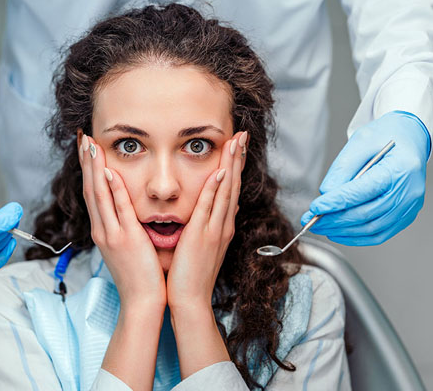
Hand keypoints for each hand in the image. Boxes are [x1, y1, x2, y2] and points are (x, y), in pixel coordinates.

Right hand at [78, 133, 165, 309]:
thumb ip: (124, 227)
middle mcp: (102, 230)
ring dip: (94, 168)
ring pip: (99, 195)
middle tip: (83, 137)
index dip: (88, 169)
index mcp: (103, 231)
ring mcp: (112, 234)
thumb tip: (125, 210)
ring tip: (91, 145)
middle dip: (86, 162)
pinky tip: (108, 172)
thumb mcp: (126, 247)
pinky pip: (118, 210)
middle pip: (90, 189)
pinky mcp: (126, 239)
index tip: (87, 148)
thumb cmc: (139, 275)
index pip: (92, 193)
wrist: (141, 301)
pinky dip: (112, 190)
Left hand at [166, 131, 246, 309]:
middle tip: (242, 134)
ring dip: (231, 165)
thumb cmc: (193, 274)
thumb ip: (216, 225)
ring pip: (226, 191)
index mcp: (222, 226)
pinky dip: (216, 189)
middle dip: (238, 158)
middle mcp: (223, 225)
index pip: (231, 189)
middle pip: (233, 185)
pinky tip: (220, 172)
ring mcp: (215, 229)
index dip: (235, 166)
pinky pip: (210, 207)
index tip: (237, 146)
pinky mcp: (202, 235)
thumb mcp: (208, 246)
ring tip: (236, 142)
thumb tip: (228, 208)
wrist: (190, 299)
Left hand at [301, 111, 429, 245]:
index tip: (315, 207)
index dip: (336, 202)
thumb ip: (342, 169)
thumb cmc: (386, 137)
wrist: (409, 138)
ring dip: (342, 231)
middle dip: (334, 220)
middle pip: (366, 214)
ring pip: (371, 229)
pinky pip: (379, 234)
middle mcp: (409, 192)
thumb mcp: (360, 142)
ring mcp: (410, 207)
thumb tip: (326, 194)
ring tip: (321, 226)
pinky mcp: (406, 216)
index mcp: (400, 169)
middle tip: (311, 220)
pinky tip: (338, 232)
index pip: (363, 192)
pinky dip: (356, 237)